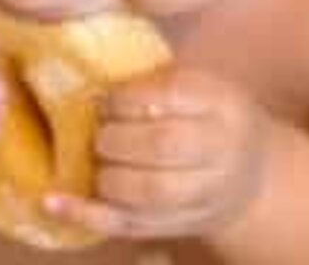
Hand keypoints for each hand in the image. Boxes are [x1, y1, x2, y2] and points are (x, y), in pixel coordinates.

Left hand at [43, 68, 266, 239]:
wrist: (254, 176)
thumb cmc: (209, 119)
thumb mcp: (199, 88)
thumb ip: (156, 83)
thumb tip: (91, 84)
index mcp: (223, 104)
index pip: (175, 94)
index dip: (130, 97)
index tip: (107, 99)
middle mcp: (222, 150)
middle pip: (165, 144)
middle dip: (117, 138)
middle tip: (99, 134)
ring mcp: (205, 194)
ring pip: (150, 192)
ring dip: (108, 176)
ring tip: (96, 162)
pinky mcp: (181, 225)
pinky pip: (131, 225)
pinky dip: (88, 215)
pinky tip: (55, 202)